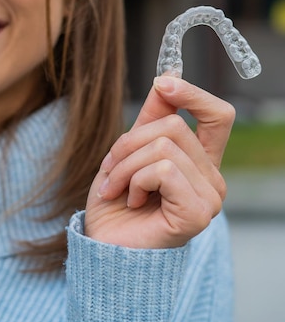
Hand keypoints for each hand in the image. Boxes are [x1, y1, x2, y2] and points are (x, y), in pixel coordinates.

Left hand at [84, 76, 234, 248]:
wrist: (104, 245)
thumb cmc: (116, 202)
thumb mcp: (128, 151)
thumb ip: (150, 118)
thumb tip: (167, 76)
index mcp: (198, 160)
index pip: (218, 115)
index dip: (193, 94)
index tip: (162, 85)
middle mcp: (211, 177)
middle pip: (174, 127)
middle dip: (128, 143)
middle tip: (110, 169)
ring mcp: (209, 196)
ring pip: (163, 148)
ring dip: (124, 166)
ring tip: (116, 189)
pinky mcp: (198, 212)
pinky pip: (162, 170)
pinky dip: (134, 181)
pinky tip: (132, 202)